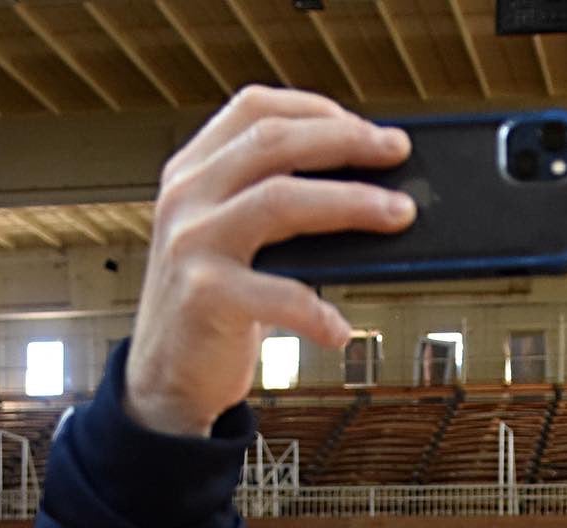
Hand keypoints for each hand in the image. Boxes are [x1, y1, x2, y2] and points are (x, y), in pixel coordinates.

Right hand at [125, 90, 413, 436]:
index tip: (366, 127)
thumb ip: (272, 209)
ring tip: (399, 215)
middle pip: (275, 143)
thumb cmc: (215, 309)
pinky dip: (318, 313)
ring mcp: (192, 244)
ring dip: (351, 202)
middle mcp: (187, 197)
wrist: (166, 379)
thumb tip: (366, 194)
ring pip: (280, 200)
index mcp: (192, 172)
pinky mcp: (204, 296)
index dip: (315, 109)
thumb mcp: (233, 242)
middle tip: (398, 152)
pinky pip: (278, 295)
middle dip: (346, 142)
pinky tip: (341, 330)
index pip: (254, 109)